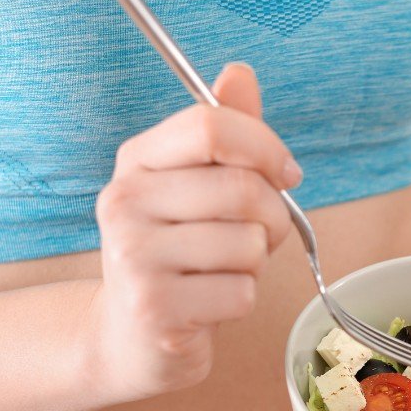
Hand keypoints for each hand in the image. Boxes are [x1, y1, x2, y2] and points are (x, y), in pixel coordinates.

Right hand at [89, 63, 300, 402]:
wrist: (131, 338)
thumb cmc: (179, 256)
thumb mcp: (196, 188)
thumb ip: (225, 134)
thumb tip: (240, 72)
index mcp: (137, 161)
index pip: (211, 125)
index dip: (266, 146)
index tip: (286, 173)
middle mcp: (124, 202)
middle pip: (243, 188)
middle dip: (274, 217)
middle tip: (259, 236)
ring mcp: (134, 256)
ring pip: (248, 244)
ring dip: (256, 263)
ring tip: (223, 270)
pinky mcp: (155, 308)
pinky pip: (241, 292)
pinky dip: (241, 300)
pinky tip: (209, 304)